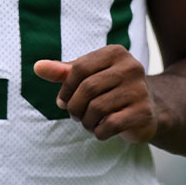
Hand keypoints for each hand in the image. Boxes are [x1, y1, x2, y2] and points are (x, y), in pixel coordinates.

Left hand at [33, 45, 158, 142]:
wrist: (147, 110)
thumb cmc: (110, 90)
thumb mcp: (87, 77)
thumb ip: (62, 72)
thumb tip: (37, 67)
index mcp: (116, 52)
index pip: (79, 68)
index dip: (65, 88)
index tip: (62, 100)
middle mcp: (131, 67)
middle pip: (87, 88)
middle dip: (74, 107)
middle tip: (75, 115)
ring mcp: (139, 90)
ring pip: (97, 108)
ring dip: (86, 121)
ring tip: (88, 122)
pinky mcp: (143, 112)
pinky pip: (110, 124)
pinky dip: (99, 131)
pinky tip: (101, 130)